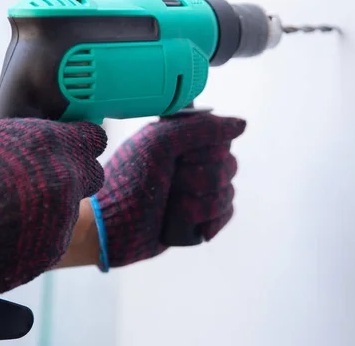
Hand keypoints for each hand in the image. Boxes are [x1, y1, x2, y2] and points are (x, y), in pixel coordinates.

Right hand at [0, 103, 106, 301]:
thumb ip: (1, 116)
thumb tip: (10, 106)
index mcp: (51, 143)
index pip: (93, 136)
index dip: (81, 139)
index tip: (69, 142)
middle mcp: (67, 179)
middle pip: (93, 173)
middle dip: (77, 172)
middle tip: (45, 175)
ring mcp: (64, 217)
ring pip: (72, 206)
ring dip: (53, 204)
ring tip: (12, 207)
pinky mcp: (54, 249)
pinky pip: (56, 234)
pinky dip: (39, 231)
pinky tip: (8, 229)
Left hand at [92, 113, 245, 268]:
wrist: (111, 228)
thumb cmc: (129, 181)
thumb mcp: (160, 144)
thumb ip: (201, 128)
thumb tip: (243, 124)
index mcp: (182, 138)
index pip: (221, 137)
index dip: (204, 151)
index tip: (179, 158)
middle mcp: (193, 160)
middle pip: (228, 166)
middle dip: (197, 181)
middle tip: (169, 184)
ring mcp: (197, 189)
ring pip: (227, 193)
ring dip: (197, 205)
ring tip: (170, 208)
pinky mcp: (200, 216)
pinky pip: (226, 214)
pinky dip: (208, 222)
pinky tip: (187, 226)